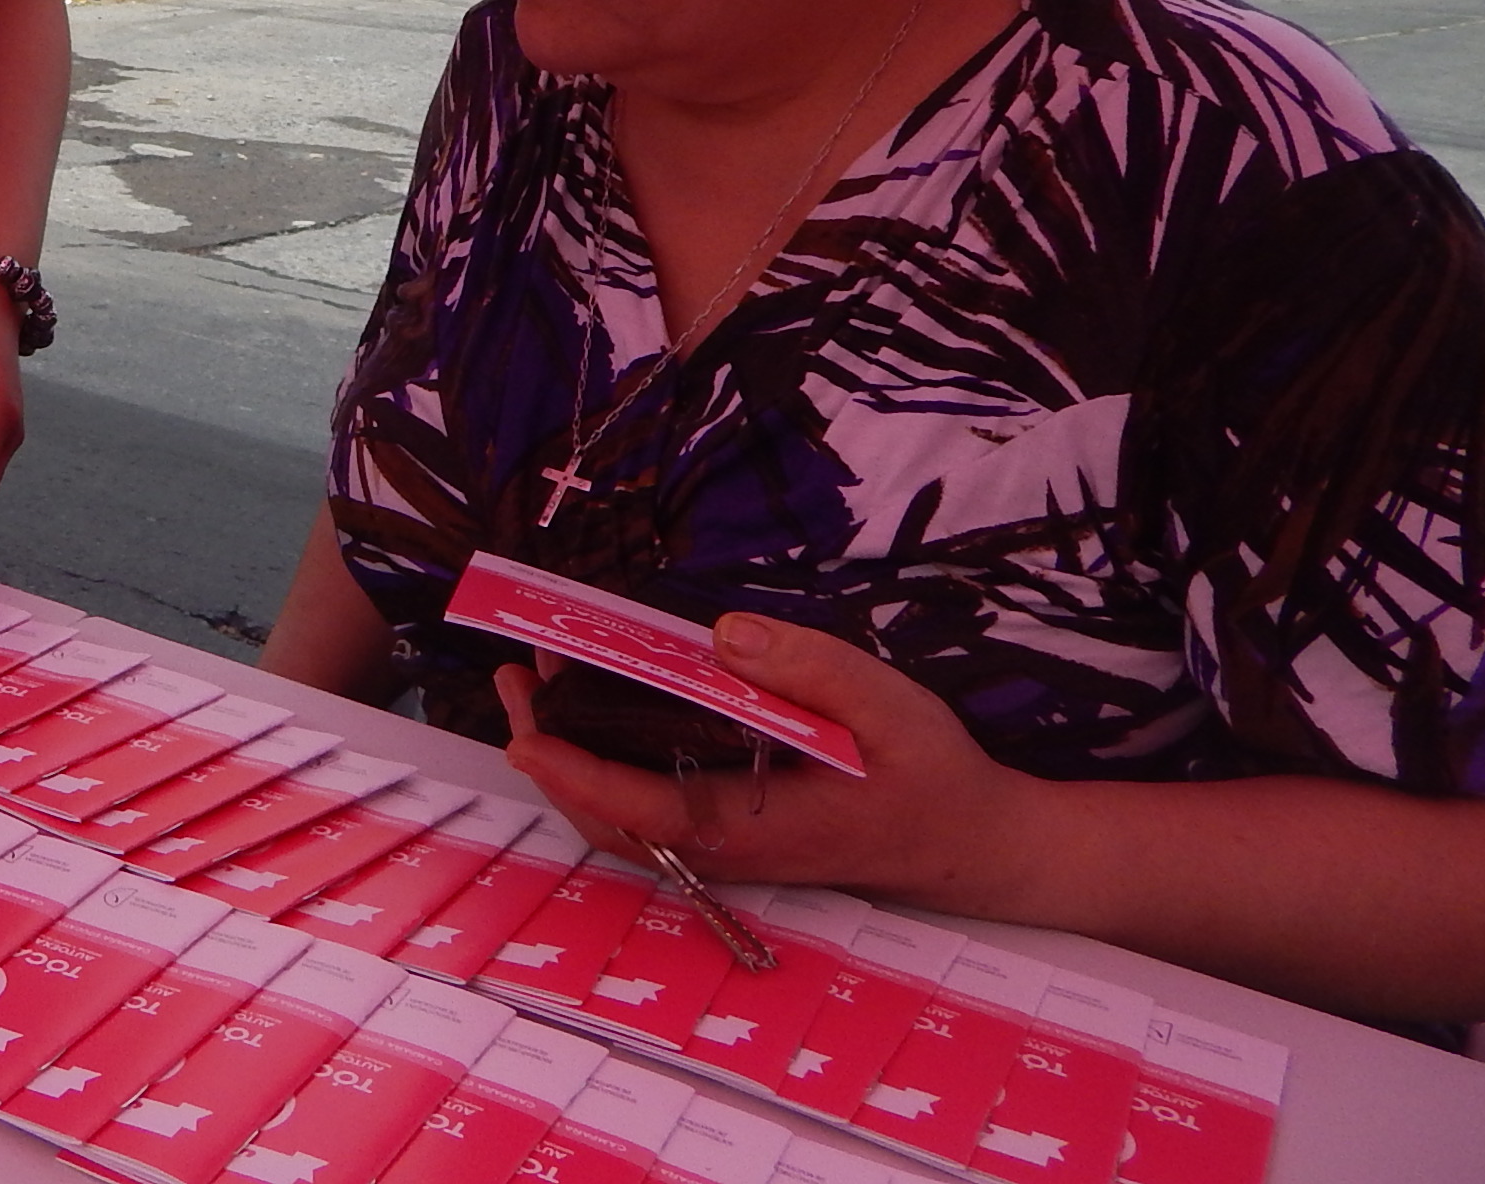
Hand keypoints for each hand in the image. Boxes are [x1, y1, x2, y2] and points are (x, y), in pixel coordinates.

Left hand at [497, 615, 1044, 915]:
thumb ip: (810, 669)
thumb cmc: (931, 777)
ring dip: (572, 753)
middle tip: (513, 677)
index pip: (642, 808)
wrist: (971, 844)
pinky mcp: (730, 830)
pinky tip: (603, 705)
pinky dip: (607, 761)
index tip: (525, 732)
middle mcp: (725, 846)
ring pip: (623, 815)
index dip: (577, 772)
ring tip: (536, 680)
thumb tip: (723, 637)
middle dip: (551, 751)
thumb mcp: (890, 709)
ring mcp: (724, 844)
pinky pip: (648, 807)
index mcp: (754, 826)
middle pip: (610, 815)